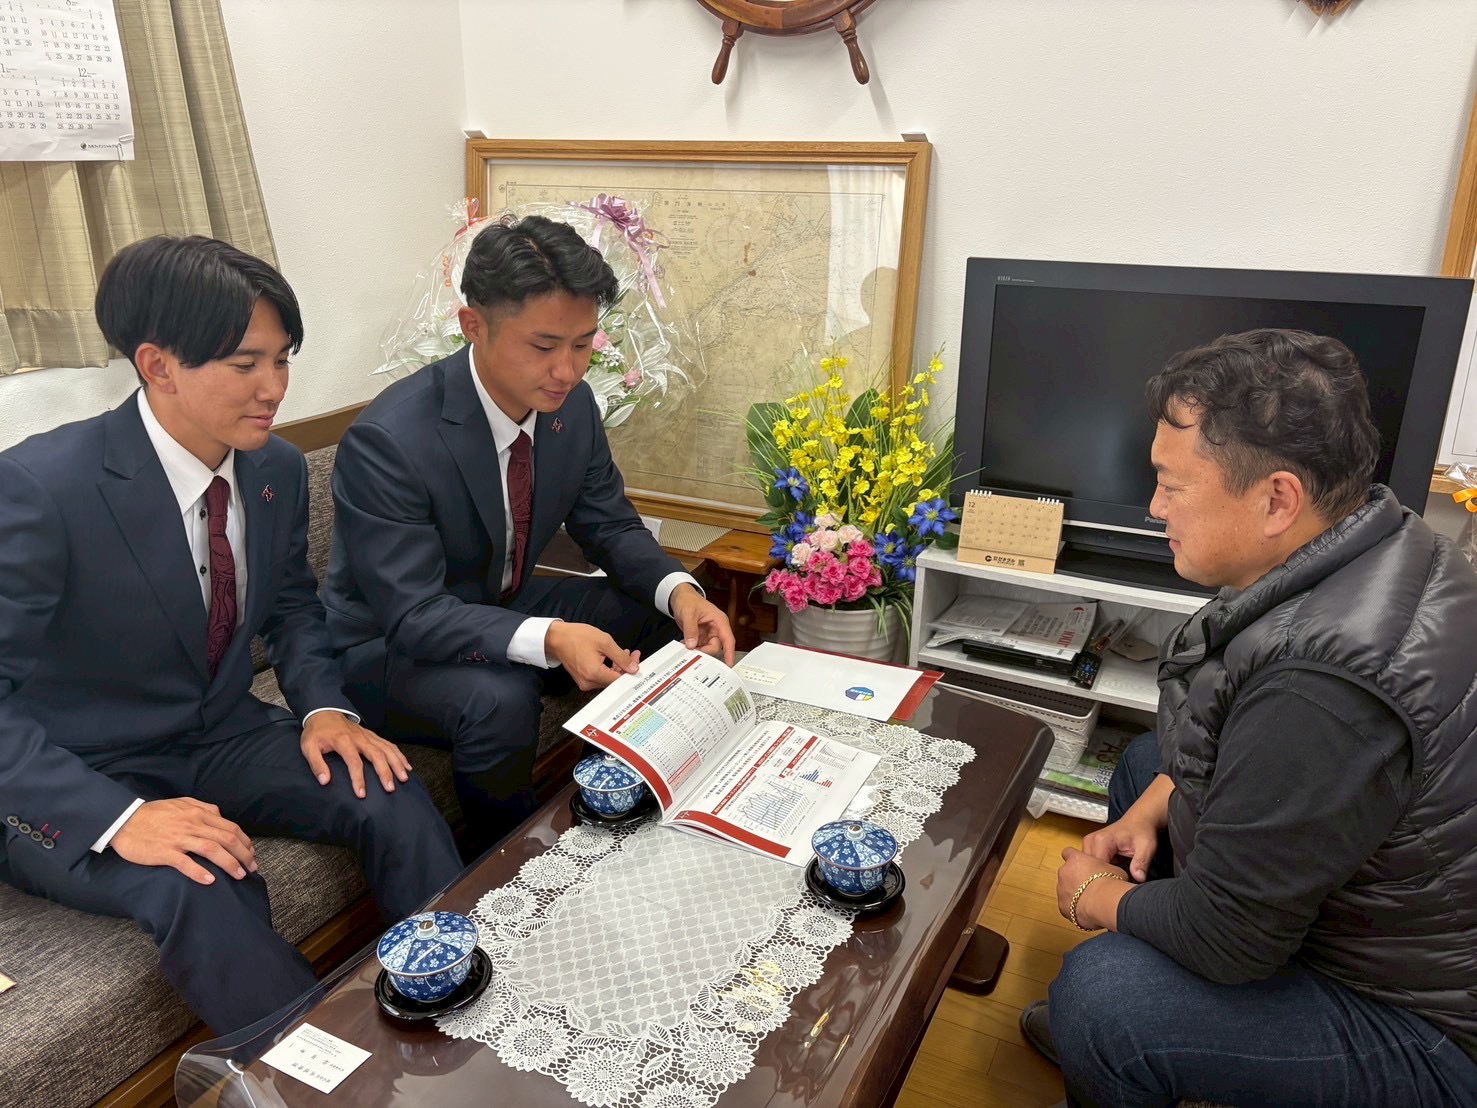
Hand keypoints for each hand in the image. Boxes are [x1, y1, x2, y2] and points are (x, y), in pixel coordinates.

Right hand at [110, 798, 256, 885]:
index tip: (251, 854)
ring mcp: (179, 838)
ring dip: (229, 864)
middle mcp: (193, 825)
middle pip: (227, 839)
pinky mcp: (165, 852)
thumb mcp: (182, 803)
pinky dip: (200, 872)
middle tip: (252, 869)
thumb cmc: (154, 813)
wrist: (124, 820)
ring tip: (240, 875)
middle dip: (244, 855)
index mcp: (199, 813)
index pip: (230, 828)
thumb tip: (220, 815)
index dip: (245, 842)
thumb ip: (203, 808)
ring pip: (212, 850)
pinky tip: (210, 881)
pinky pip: (185, 863)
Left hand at [300, 711, 411, 798]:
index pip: (354, 762)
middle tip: (390, 788)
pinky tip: (406, 765)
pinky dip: (399, 755)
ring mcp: (368, 736)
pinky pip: (389, 745)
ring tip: (404, 778)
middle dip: (385, 772)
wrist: (324, 713)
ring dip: (397, 764)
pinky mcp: (373, 736)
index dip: (358, 779)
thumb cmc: (317, 733)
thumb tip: (325, 781)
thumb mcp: (308, 747)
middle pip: (377, 755)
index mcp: (344, 741)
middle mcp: (360, 738)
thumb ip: (316, 764)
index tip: (362, 794)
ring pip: (387, 749)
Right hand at [545, 621, 640, 689]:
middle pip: (614, 680)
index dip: (631, 671)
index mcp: (594, 674)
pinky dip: (609, 668)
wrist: (557, 638)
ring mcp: (585, 682)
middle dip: (626, 667)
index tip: (637, 662)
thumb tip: (632, 668)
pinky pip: (600, 677)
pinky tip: (613, 658)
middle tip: (633, 655)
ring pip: (608, 679)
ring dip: (618, 667)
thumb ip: (621, 657)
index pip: (620, 680)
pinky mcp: (583, 679)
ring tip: (624, 653)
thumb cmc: (576, 637)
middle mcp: (589, 682)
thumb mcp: (604, 642)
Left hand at [670, 583, 735, 664]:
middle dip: (705, 651)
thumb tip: (692, 644)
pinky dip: (692, 648)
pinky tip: (684, 644)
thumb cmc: (689, 600)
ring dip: (697, 650)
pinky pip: (699, 647)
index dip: (730, 652)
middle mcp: (716, 628)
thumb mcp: (689, 613)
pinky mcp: (701, 636)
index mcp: (719, 621)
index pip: (728, 639)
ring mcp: (709, 633)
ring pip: (707, 649)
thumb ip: (690, 629)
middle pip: (716, 647)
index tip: (729, 663)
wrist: (680, 598)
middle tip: (693, 652)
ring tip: (686, 647)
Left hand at [1056, 847, 1130, 930]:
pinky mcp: (1062, 905)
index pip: (1068, 852)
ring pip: (1064, 889)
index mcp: (1076, 859)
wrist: (1105, 902)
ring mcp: (1061, 889)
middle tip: (1089, 885)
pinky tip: (1086, 910)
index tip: (1079, 864)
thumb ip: (1104, 869)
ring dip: (1073, 893)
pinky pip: (1065, 905)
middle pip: (1066, 872)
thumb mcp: (1114, 870)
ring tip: (1089, 900)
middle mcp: (1064, 872)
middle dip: (1074, 878)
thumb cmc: (1111, 884)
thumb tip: (1108, 874)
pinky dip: (1073, 908)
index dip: (1073, 858)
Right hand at [1082, 813, 1159, 882]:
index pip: (1096, 868)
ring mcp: (1089, 843)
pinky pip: (1090, 863)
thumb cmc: (1142, 832)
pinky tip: (1112, 871)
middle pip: (1090, 868)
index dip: (1108, 879)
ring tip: (1116, 875)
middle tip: (1119, 881)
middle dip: (1103, 877)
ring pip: (1088, 867)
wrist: (1139, 821)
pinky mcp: (1090, 846)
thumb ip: (1141, 862)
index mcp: (1102, 841)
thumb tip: (1138, 878)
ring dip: (1100, 874)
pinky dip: (1100, 869)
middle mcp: (1091, 841)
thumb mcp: (1146, 847)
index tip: (1120, 882)